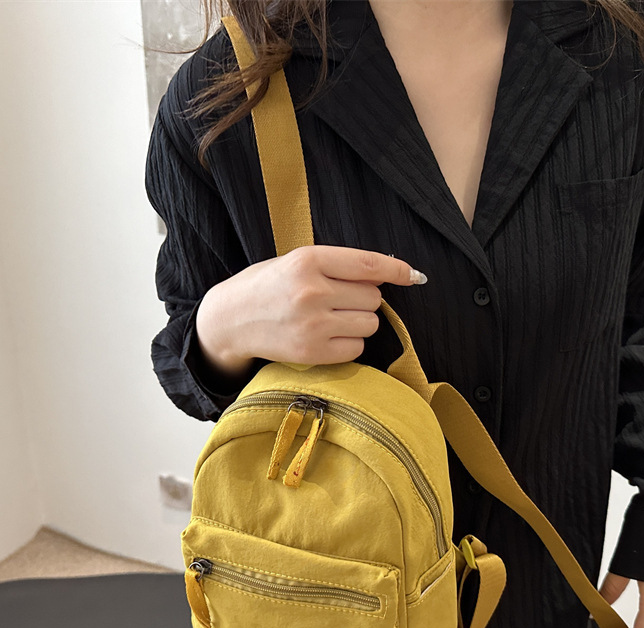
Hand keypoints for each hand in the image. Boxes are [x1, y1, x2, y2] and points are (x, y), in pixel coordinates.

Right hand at [195, 246, 426, 373]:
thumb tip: (387, 274)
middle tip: (339, 299)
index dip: (397, 269)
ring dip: (359, 321)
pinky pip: (357, 348)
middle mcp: (312, 291)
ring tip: (331, 317)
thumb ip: (339, 265)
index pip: (368, 264)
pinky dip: (349, 343)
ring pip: (369, 323)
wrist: (230, 320)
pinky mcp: (312, 352)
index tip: (414, 275)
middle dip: (364, 298)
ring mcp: (313, 324)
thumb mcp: (297, 262)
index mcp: (308, 260)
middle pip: (373, 297)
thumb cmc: (267, 286)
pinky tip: (327, 335)